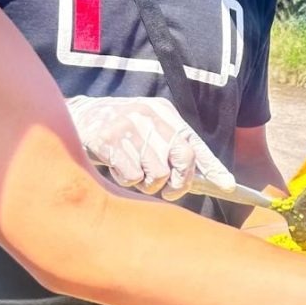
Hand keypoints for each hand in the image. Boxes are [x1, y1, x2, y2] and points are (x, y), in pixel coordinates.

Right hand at [66, 95, 235, 199]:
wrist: (77, 116)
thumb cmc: (120, 130)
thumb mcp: (149, 129)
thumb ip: (172, 148)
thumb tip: (202, 179)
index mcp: (165, 113)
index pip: (195, 143)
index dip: (213, 168)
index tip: (228, 186)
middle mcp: (150, 116)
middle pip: (183, 158)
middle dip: (179, 183)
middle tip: (168, 190)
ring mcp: (129, 127)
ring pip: (157, 173)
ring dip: (147, 183)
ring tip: (134, 173)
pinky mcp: (108, 140)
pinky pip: (131, 176)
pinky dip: (126, 180)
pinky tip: (117, 169)